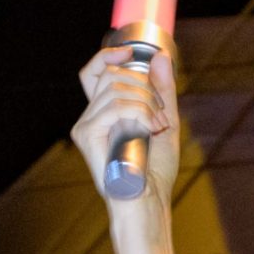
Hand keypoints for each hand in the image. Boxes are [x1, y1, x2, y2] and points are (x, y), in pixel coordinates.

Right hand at [71, 44, 181, 204]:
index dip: (108, 56)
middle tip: (162, 115)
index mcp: (106, 112)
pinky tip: (151, 130)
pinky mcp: (87, 134)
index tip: (129, 53)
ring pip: (117, 87)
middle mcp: (92, 116)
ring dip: (148, 102)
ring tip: (158, 126)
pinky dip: (141, 112)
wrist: (149, 200)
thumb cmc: (155, 172)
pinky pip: (116, 105)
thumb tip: (160, 56)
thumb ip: (163, 90)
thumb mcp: (166, 122)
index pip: (95, 72)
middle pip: (112, 74)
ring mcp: (86, 125)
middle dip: (146, 87)